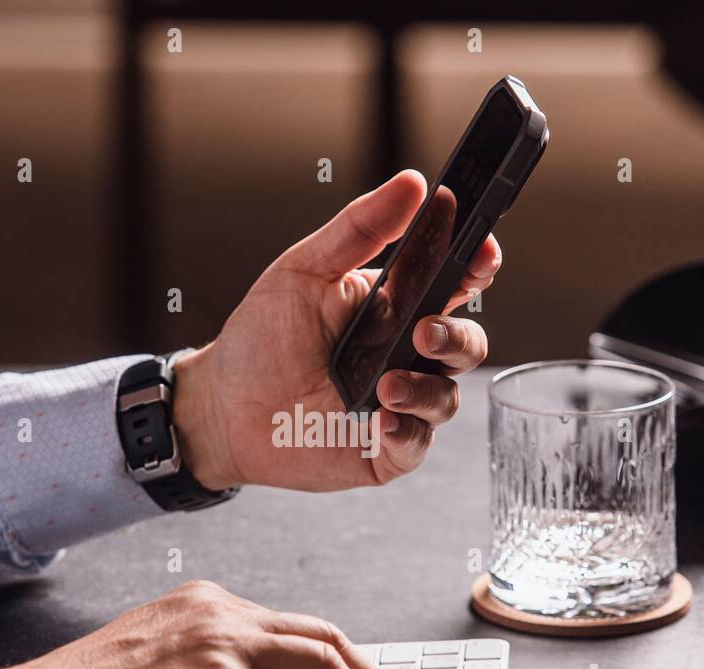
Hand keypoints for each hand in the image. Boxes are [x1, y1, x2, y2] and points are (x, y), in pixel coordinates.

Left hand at [172, 170, 497, 491]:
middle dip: (456, 336)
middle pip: (466, 344)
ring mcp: (400, 405)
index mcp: (397, 306)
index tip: (481, 254)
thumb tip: (413, 184)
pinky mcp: (384, 450)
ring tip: (385, 386)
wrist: (222, 405)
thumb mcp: (304, 270)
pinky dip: (407, 433)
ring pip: (446, 398)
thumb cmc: (262, 337)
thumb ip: (359, 229)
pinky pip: (416, 445)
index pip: (456, 283)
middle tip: (422, 332)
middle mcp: (407, 356)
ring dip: (425, 390)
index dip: (477, 267)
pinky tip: (382, 421)